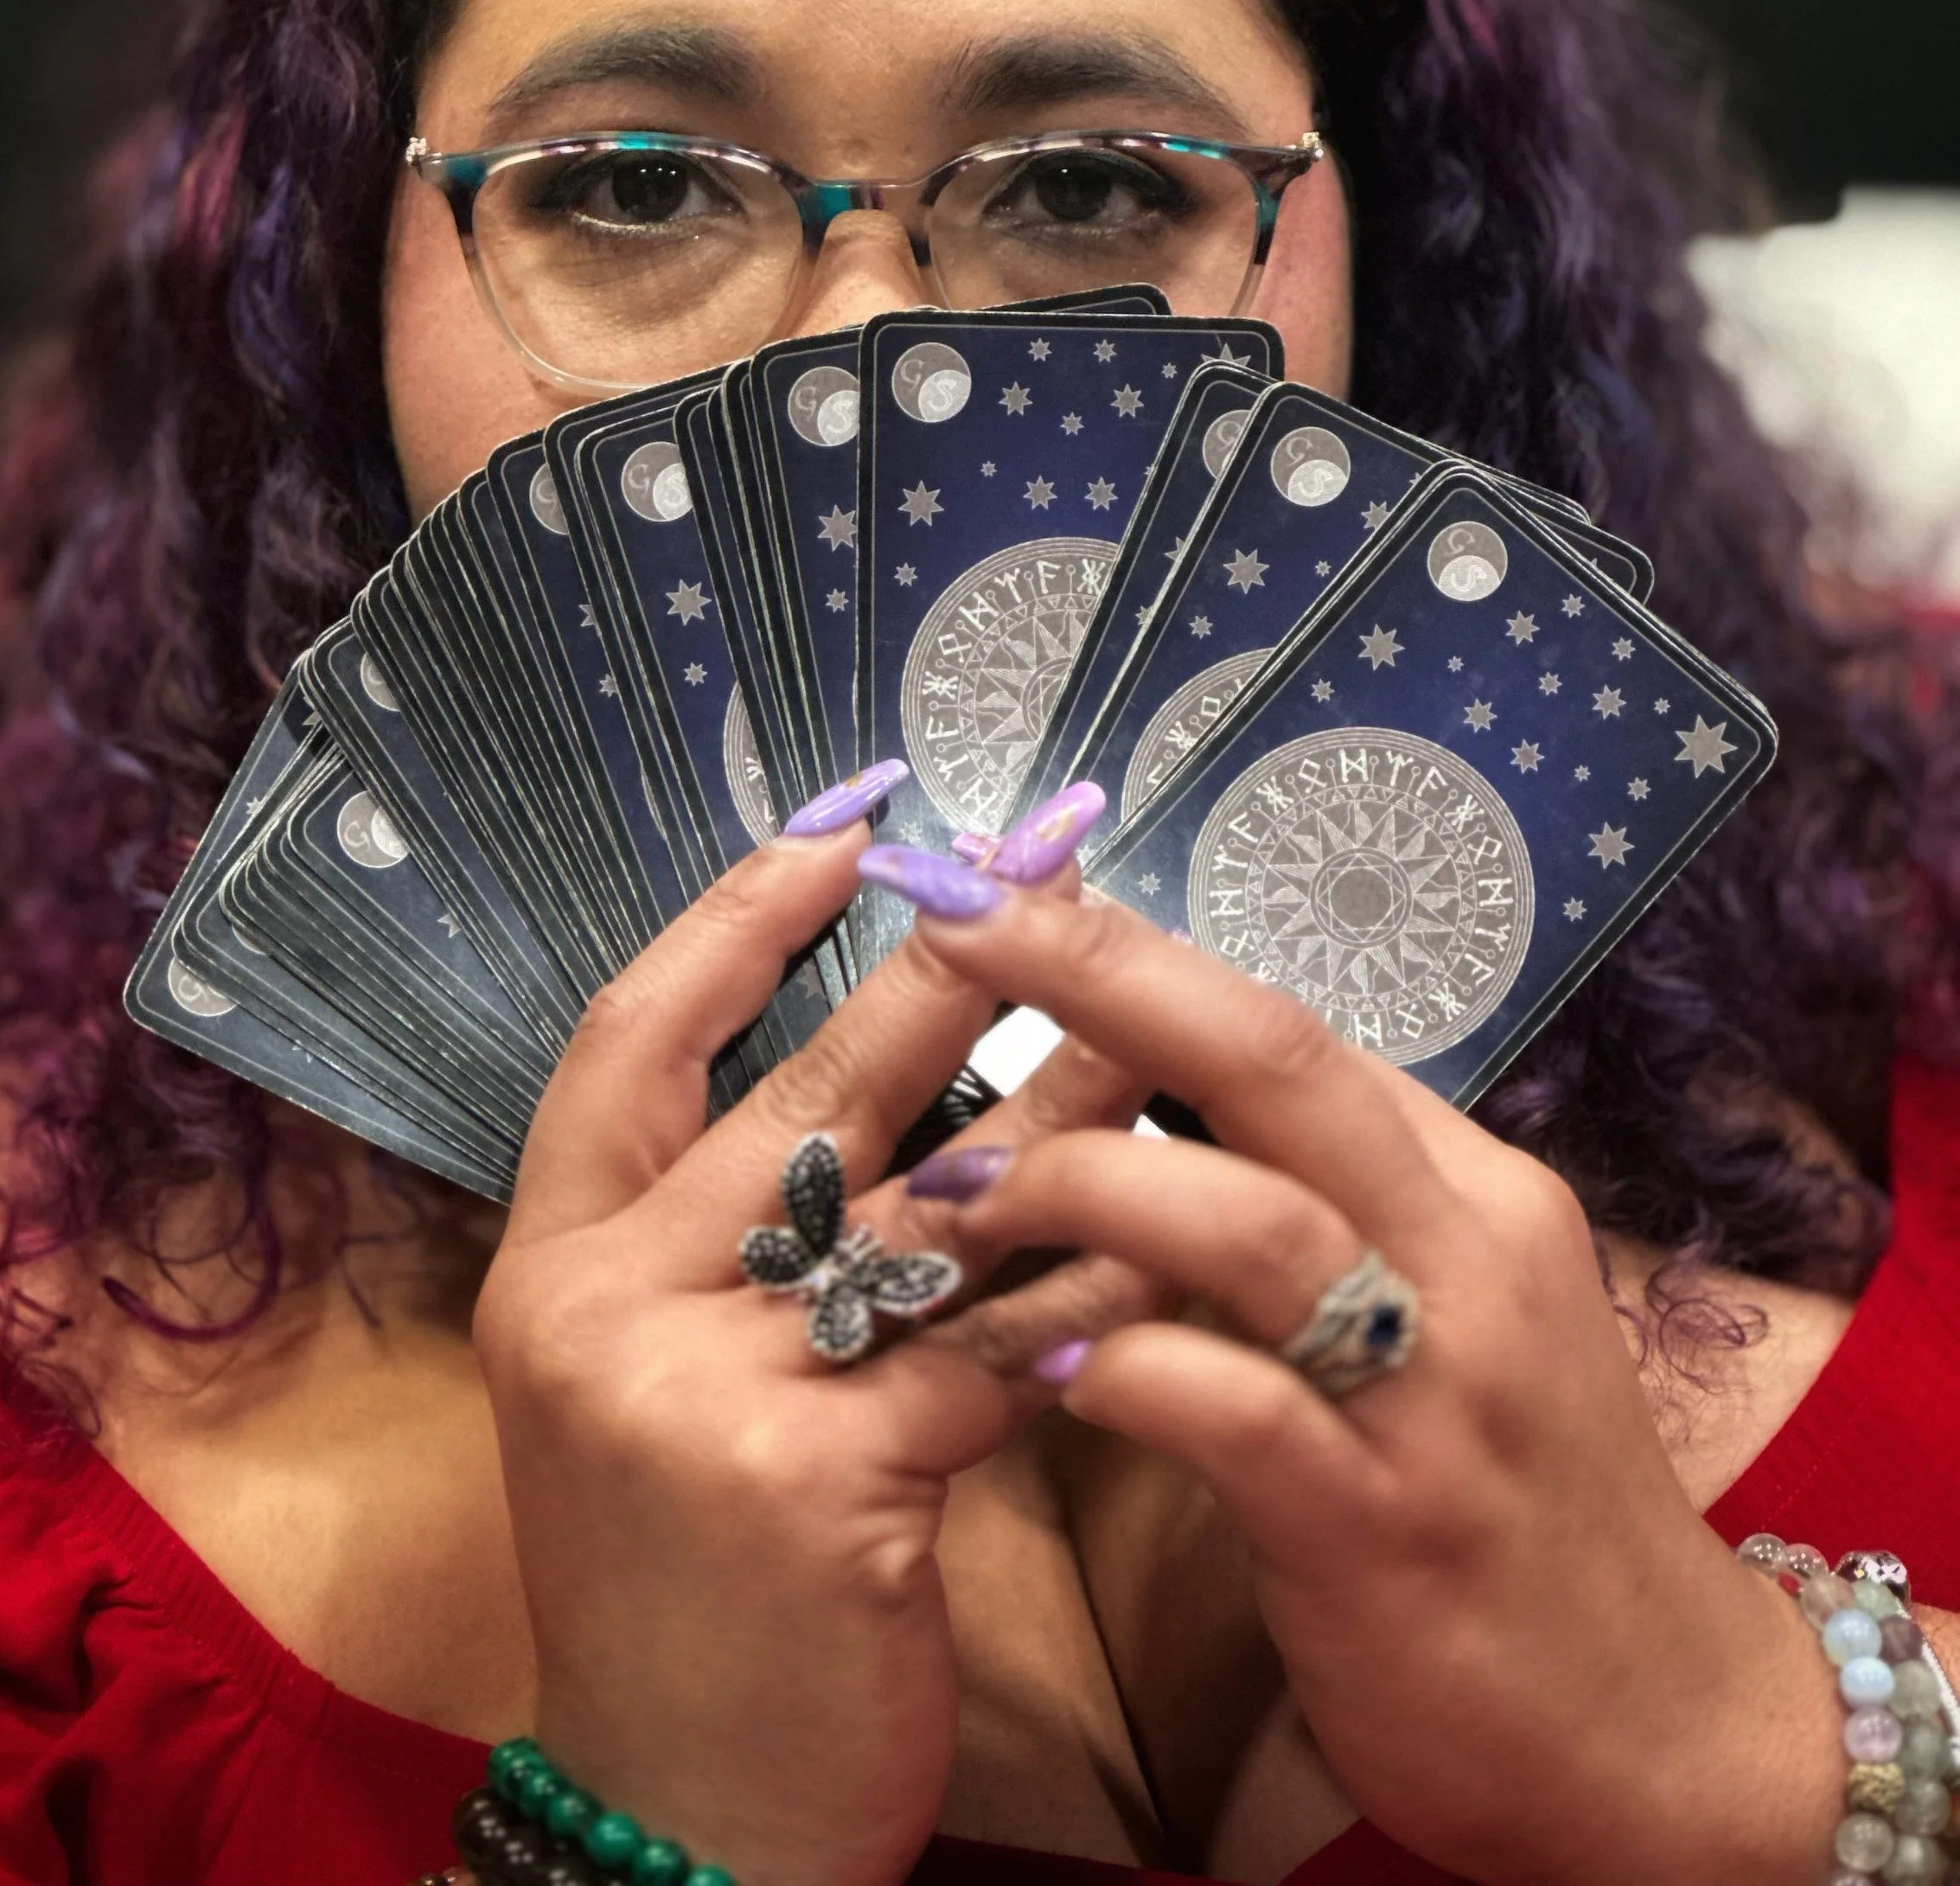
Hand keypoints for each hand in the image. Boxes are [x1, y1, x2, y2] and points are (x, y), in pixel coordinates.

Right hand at [473, 809, 1154, 1885]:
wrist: (687, 1828)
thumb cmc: (690, 1595)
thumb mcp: (663, 1391)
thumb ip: (745, 1248)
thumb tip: (915, 1091)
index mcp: (552, 1265)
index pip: (628, 1040)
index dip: (734, 921)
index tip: (849, 824)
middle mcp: (602, 1305)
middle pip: (807, 1094)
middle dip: (949, 971)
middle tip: (1057, 862)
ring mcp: (699, 1388)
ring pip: (926, 1205)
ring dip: (1065, 1105)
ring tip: (1167, 1017)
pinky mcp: (816, 1476)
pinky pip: (992, 1340)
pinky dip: (1092, 1281)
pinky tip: (1182, 1227)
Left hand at [897, 877, 1844, 1885]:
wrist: (1664, 1732)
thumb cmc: (1522, 1506)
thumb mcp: (1455, 1318)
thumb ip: (1337, 1208)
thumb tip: (1176, 1100)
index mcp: (1470, 1191)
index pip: (1293, 1027)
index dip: (1138, 954)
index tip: (1009, 892)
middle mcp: (1465, 1259)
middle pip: (1275, 1061)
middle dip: (1105, 974)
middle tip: (962, 921)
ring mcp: (1432, 1394)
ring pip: (1254, 1221)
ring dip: (1086, 1183)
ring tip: (959, 1192)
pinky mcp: (1386, 1530)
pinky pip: (1242, 1415)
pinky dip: (1127, 1374)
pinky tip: (1038, 1371)